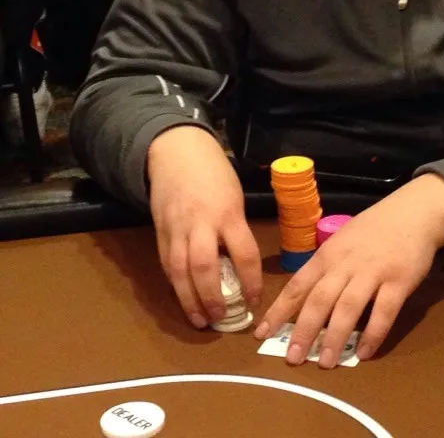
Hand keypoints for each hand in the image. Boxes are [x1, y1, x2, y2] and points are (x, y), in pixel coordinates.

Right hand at [147, 125, 262, 328]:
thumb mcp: (234, 198)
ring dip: (189, 300)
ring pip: (180, 272)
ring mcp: (176, 229)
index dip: (251, 282)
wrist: (176, 152)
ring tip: (199, 320)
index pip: (244, 254)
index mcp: (228, 214)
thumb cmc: (214, 173)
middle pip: (204, 268)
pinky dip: (175, 284)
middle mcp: (201, 224)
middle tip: (220, 319)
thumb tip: (240, 263)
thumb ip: (235, 228)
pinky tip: (183, 298)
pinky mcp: (159, 232)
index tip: (254, 301)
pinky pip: (167, 263)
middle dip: (212, 298)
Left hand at [255, 173, 443, 367]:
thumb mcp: (342, 241)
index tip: (262, 334)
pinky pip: (385, 311)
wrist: (414, 212)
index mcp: (328, 254)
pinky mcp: (399, 280)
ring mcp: (373, 271)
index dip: (279, 311)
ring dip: (334, 337)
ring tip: (325, 363)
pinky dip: (374, 334)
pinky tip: (364, 353)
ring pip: (348, 307)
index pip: (297, 285)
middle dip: (303, 330)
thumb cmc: (374, 229)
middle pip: (319, 299)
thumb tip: (303, 300)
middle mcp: (346, 263)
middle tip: (292, 359)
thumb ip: (326, 267)